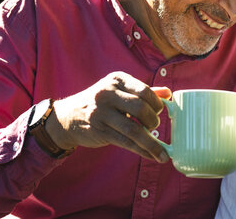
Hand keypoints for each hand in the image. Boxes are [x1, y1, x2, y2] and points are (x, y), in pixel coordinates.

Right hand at [45, 71, 171, 161]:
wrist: (67, 117)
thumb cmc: (100, 102)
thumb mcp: (118, 90)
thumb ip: (142, 92)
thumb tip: (168, 94)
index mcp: (117, 79)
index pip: (144, 90)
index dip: (156, 103)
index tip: (160, 111)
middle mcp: (107, 93)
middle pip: (140, 108)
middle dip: (153, 119)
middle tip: (154, 125)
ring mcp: (101, 113)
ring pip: (133, 129)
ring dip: (151, 143)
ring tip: (161, 153)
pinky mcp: (99, 131)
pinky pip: (126, 142)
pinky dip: (142, 150)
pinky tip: (151, 155)